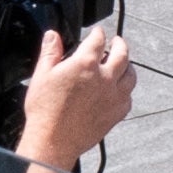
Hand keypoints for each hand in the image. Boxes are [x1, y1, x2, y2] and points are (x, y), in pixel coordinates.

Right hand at [12, 25, 142, 171]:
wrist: (53, 140)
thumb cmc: (46, 111)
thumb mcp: (41, 75)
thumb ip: (50, 52)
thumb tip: (53, 36)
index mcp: (85, 64)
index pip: (98, 40)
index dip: (98, 33)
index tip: (97, 32)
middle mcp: (104, 78)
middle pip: (122, 54)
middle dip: (120, 44)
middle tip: (117, 42)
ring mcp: (113, 97)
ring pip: (131, 76)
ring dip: (128, 66)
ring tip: (124, 64)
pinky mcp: (116, 114)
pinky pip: (129, 99)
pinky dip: (126, 91)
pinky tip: (120, 92)